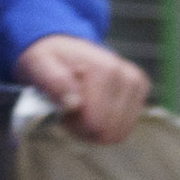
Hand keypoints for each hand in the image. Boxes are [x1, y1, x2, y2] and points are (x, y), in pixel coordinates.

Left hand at [21, 34, 150, 146]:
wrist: (66, 46)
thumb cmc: (50, 59)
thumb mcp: (39, 64)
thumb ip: (54, 82)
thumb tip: (74, 103)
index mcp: (105, 70)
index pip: (95, 123)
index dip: (73, 124)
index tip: (62, 107)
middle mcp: (128, 77)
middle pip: (107, 132)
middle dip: (83, 128)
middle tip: (69, 108)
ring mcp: (137, 84)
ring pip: (117, 134)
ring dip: (93, 129)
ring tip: (79, 108)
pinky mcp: (140, 92)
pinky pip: (124, 129)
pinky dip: (106, 126)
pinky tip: (93, 109)